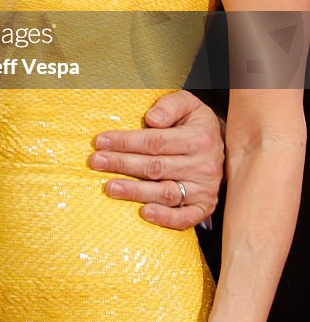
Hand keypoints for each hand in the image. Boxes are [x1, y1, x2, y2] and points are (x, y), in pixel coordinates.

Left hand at [88, 90, 223, 229]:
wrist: (225, 147)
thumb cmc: (197, 124)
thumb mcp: (189, 104)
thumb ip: (170, 105)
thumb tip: (151, 118)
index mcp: (197, 138)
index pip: (155, 142)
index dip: (126, 142)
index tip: (101, 141)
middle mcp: (202, 166)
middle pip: (155, 167)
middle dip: (122, 164)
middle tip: (96, 162)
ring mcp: (204, 189)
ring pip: (165, 192)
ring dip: (135, 191)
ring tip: (110, 188)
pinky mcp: (204, 207)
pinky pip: (185, 217)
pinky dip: (165, 217)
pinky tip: (144, 212)